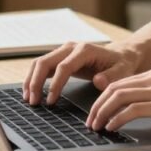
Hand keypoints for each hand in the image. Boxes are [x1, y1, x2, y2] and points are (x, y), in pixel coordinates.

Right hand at [23, 42, 140, 105]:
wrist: (121, 55)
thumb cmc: (121, 64)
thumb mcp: (123, 71)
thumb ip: (112, 77)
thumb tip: (98, 81)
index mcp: (85, 50)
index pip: (63, 66)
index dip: (55, 84)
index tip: (51, 101)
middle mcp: (71, 48)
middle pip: (45, 62)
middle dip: (36, 82)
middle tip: (33, 102)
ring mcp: (64, 51)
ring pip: (40, 63)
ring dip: (31, 80)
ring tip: (28, 99)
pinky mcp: (60, 58)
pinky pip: (42, 66)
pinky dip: (34, 78)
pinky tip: (30, 92)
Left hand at [85, 67, 150, 132]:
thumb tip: (136, 107)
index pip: (120, 82)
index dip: (103, 97)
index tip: (95, 111)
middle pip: (114, 88)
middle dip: (97, 105)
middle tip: (90, 121)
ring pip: (119, 97)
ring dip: (103, 112)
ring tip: (96, 126)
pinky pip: (132, 110)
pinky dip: (117, 119)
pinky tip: (112, 127)